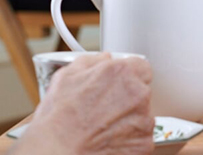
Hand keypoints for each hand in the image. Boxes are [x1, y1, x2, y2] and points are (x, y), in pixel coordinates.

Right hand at [16, 54, 152, 154]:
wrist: (57, 152)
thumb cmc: (59, 118)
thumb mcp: (67, 77)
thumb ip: (92, 61)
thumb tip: (104, 58)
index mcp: (123, 72)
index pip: (140, 66)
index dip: (128, 76)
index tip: (119, 84)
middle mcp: (138, 93)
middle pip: (141, 91)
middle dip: (126, 98)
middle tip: (104, 109)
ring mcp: (144, 120)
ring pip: (141, 115)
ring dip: (128, 119)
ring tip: (102, 127)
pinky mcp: (144, 143)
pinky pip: (140, 137)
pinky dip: (128, 139)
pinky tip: (107, 140)